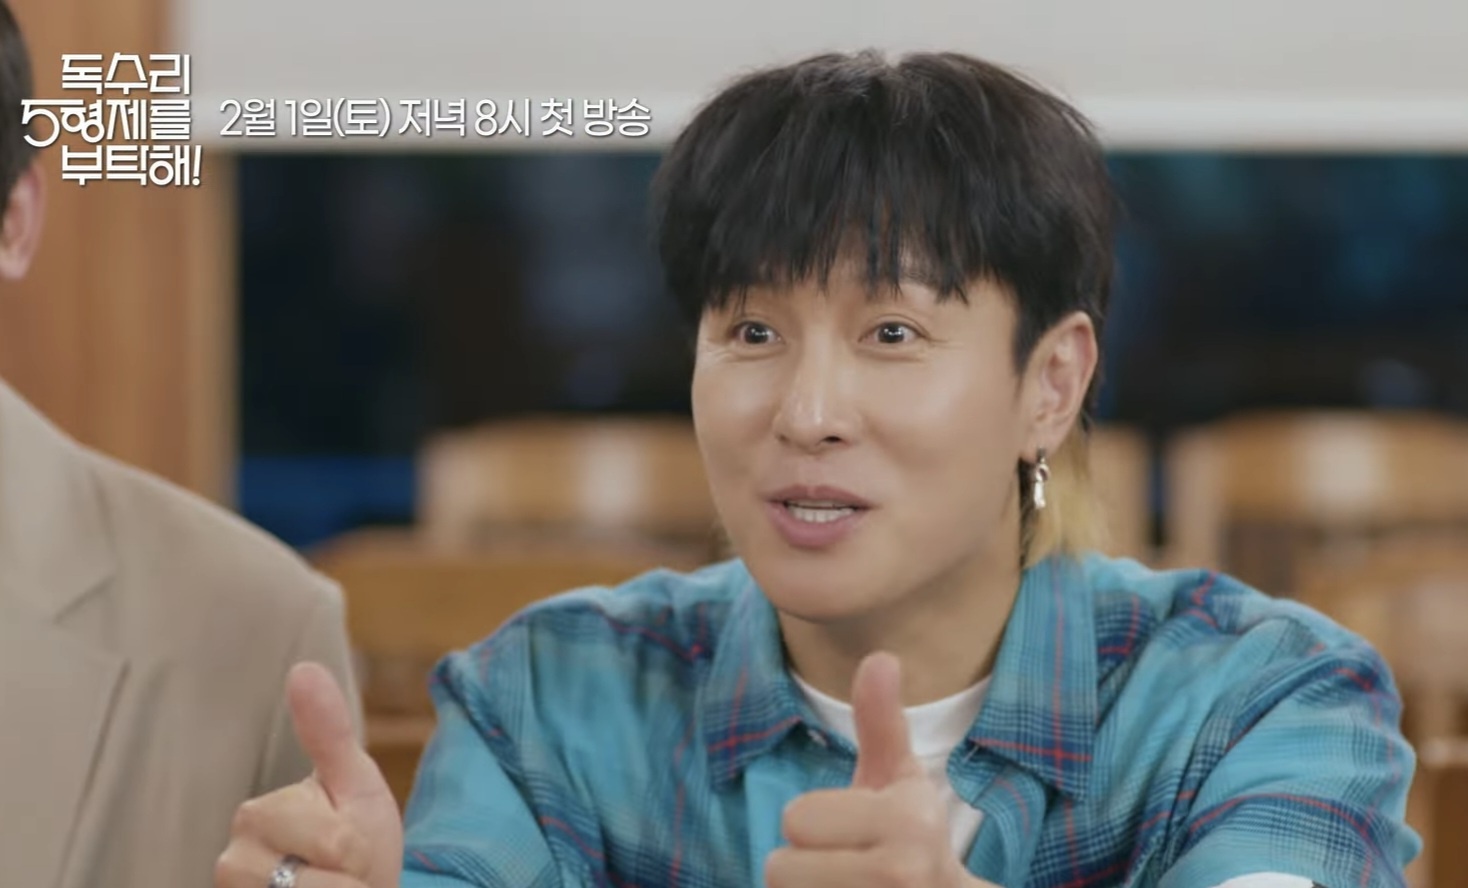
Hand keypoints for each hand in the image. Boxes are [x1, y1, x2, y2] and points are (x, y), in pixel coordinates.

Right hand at [215, 662, 403, 887]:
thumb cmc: (357, 846)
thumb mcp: (353, 785)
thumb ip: (328, 731)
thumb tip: (302, 667)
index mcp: (256, 816)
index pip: (337, 842)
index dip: (360, 852)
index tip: (350, 851)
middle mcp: (232, 863)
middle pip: (326, 875)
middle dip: (354, 879)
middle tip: (343, 878)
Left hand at [766, 652, 992, 887]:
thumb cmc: (911, 845)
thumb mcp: (901, 786)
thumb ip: (882, 725)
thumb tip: (880, 656)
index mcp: (908, 822)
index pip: (795, 819)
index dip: (817, 827)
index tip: (859, 837)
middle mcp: (902, 875)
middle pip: (779, 869)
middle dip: (805, 870)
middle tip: (848, 874)